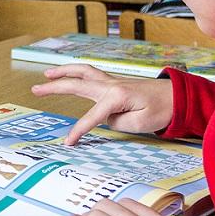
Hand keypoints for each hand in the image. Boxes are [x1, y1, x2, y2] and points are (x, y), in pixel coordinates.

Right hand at [31, 64, 173, 143]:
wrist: (178, 96)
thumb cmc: (163, 110)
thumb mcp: (141, 124)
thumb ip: (118, 123)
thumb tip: (106, 119)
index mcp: (116, 97)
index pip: (91, 117)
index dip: (78, 131)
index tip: (68, 143)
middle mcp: (110, 86)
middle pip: (77, 83)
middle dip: (55, 86)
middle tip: (36, 89)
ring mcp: (113, 82)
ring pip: (83, 72)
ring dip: (64, 72)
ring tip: (47, 75)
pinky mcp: (116, 84)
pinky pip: (91, 75)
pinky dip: (77, 73)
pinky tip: (70, 76)